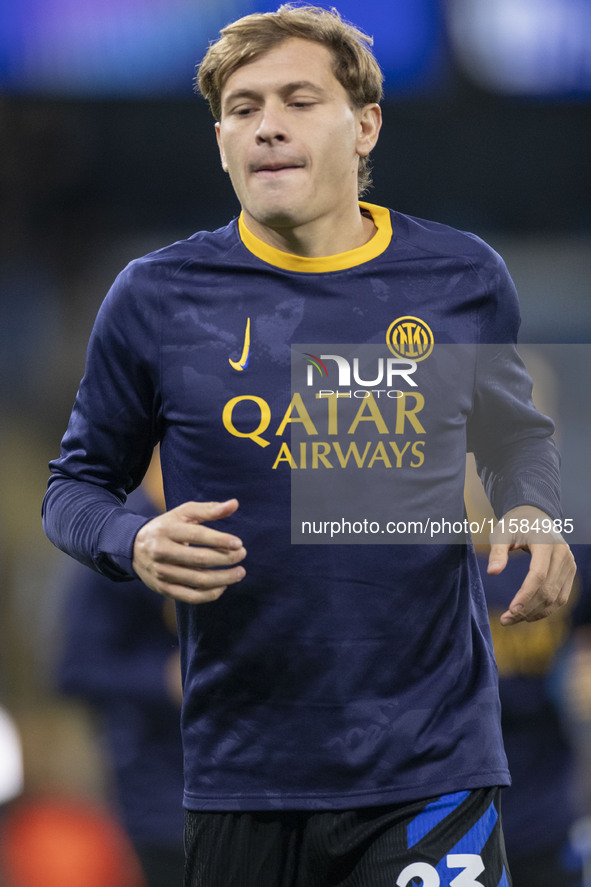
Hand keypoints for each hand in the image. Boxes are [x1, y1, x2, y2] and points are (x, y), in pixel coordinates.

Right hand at [133, 499, 245, 603]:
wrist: (132, 548)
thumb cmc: (166, 528)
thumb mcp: (183, 514)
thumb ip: (209, 509)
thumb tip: (234, 504)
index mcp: (167, 530)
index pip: (197, 535)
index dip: (220, 540)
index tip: (239, 543)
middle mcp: (162, 551)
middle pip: (199, 559)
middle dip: (226, 559)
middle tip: (242, 555)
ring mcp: (161, 572)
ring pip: (198, 580)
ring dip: (223, 578)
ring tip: (240, 573)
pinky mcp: (163, 589)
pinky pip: (190, 596)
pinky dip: (210, 594)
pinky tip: (223, 586)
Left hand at [487, 505, 575, 624]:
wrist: (535, 515)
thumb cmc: (515, 524)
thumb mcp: (501, 532)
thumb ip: (497, 552)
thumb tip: (492, 572)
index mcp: (546, 543)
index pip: (539, 575)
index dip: (526, 595)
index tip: (511, 611)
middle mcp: (562, 554)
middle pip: (547, 590)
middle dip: (527, 609)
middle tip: (506, 620)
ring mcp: (569, 563)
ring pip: (556, 597)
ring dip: (536, 613)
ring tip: (514, 619)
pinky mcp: (570, 571)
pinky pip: (561, 596)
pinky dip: (547, 609)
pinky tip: (529, 615)